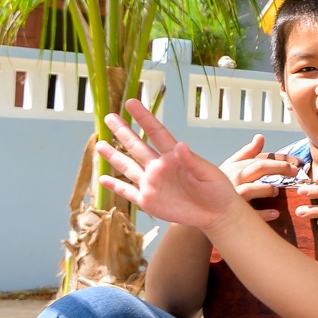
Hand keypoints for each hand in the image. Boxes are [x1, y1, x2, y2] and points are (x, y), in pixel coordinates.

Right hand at [98, 100, 246, 230]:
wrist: (217, 213)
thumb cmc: (217, 189)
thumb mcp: (208, 174)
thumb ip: (193, 161)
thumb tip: (180, 145)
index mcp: (174, 157)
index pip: (156, 133)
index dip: (144, 117)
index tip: (131, 103)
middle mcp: (159, 167)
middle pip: (137, 146)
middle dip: (123, 131)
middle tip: (109, 117)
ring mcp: (152, 184)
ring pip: (128, 167)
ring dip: (114, 156)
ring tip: (99, 144)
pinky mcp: (149, 201)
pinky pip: (128, 192)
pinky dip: (115, 186)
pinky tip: (102, 179)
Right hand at [217, 135, 297, 221]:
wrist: (200, 208)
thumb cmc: (218, 185)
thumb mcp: (231, 166)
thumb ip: (247, 153)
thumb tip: (260, 137)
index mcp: (237, 167)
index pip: (261, 159)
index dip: (281, 159)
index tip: (297, 162)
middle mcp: (235, 179)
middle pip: (259, 168)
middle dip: (279, 167)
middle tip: (295, 171)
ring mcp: (233, 195)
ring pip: (250, 189)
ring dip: (266, 189)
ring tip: (277, 191)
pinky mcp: (230, 213)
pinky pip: (248, 214)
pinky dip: (263, 214)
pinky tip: (276, 213)